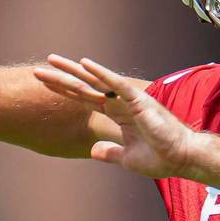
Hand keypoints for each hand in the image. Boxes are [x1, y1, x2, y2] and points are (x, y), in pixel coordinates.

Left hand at [32, 55, 201, 178]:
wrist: (180, 159)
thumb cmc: (160, 157)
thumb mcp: (127, 158)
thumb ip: (110, 152)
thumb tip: (94, 150)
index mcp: (117, 114)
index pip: (85, 99)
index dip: (64, 91)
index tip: (45, 84)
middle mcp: (120, 103)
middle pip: (85, 87)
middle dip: (61, 79)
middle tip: (39, 69)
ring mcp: (128, 100)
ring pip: (95, 81)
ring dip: (73, 71)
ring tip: (51, 60)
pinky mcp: (138, 100)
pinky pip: (115, 84)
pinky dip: (101, 73)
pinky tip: (84, 63)